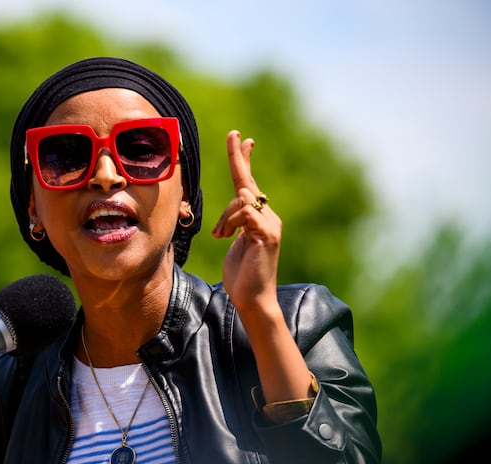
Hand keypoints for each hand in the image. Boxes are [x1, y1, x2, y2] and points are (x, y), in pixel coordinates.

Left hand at [211, 131, 281, 311]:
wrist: (253, 300)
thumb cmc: (242, 276)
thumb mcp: (234, 244)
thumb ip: (234, 225)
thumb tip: (230, 213)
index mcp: (259, 218)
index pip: (249, 184)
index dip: (244, 160)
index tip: (241, 139)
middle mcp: (269, 217)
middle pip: (247, 184)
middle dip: (238, 158)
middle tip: (234, 135)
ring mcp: (270, 225)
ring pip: (242, 199)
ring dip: (225, 216)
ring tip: (220, 236)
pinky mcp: (267, 234)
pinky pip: (245, 212)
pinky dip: (231, 221)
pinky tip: (226, 236)